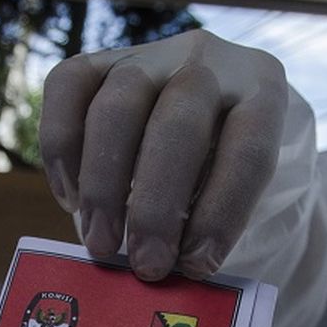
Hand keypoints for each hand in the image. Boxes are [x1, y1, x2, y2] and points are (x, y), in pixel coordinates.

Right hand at [39, 29, 287, 280]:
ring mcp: (152, 54)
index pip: (249, 149)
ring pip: (118, 104)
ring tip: (101, 243)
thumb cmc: (230, 169)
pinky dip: (61, 148)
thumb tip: (170, 272)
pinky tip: (71, 199)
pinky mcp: (101, 59)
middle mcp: (210, 61)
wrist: (212, 115)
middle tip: (146, 265)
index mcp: (264, 90)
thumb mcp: (243, 189)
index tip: (197, 266)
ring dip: (103, 183)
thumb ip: (215, 218)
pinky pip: (68, 87)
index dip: (222, 212)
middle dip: (158, 204)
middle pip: (179, 122)